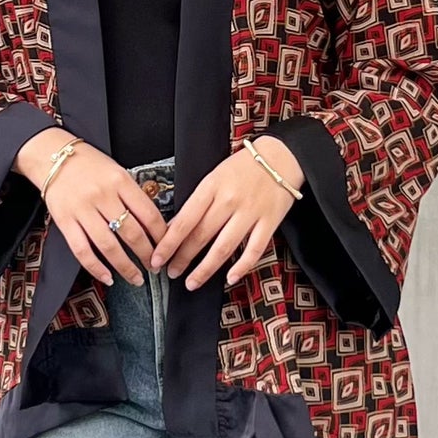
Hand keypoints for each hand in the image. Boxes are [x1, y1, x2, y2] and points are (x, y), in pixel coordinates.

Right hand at [14, 128, 165, 286]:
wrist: (53, 156)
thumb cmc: (88, 164)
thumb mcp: (117, 171)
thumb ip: (133, 195)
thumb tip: (153, 224)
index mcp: (120, 181)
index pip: (148, 214)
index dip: (161, 236)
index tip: (167, 247)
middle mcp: (102, 195)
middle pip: (132, 233)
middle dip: (147, 255)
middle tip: (155, 266)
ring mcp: (83, 210)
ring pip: (109, 246)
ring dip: (126, 267)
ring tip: (136, 277)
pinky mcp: (65, 221)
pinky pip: (82, 250)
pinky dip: (96, 267)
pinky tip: (107, 276)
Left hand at [153, 140, 300, 289]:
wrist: (281, 156)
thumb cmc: (244, 166)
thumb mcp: (214, 176)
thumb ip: (198, 201)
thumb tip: (175, 228)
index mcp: (211, 186)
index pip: (184, 220)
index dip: (168, 243)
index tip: (157, 259)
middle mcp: (229, 200)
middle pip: (201, 236)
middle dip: (182, 258)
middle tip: (171, 273)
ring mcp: (250, 212)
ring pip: (224, 247)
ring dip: (205, 269)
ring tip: (192, 282)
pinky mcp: (269, 221)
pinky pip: (254, 249)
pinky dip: (242, 267)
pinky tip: (230, 278)